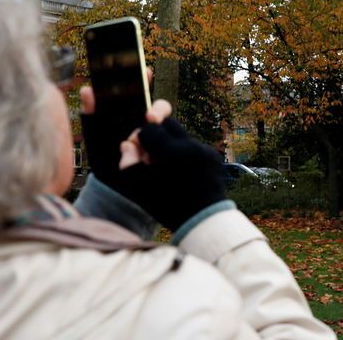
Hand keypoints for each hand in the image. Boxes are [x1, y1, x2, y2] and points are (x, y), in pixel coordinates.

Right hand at [79, 85, 225, 230]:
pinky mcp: (214, 155)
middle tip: (151, 150)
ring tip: (167, 166)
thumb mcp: (140, 188)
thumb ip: (129, 162)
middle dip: (156, 131)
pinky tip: (182, 171)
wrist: (202, 220)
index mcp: (172, 153)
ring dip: (170, 144)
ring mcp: (205, 149)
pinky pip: (194, 145)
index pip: (150, 128)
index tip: (138, 151)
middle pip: (168, 121)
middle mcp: (192, 146)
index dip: (140, 138)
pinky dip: (184, 153)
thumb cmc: (167, 206)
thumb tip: (128, 142)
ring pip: (181, 134)